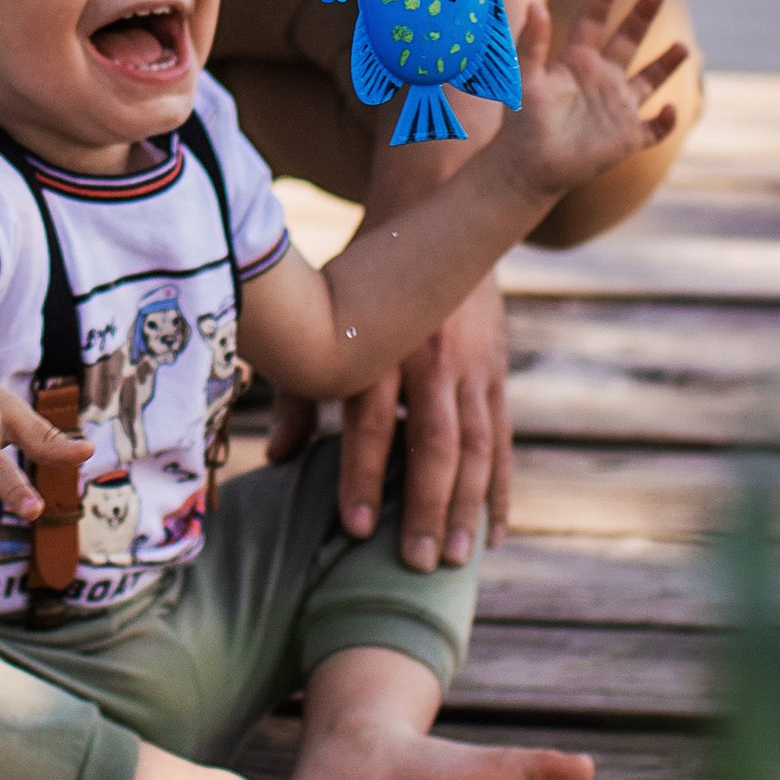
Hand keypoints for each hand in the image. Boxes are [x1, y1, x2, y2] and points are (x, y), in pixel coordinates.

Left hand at [267, 275, 511, 571]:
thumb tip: (275, 459)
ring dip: (470, 508)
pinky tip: (494, 533)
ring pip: (478, 447)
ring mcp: (470, 366)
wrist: (433, 214)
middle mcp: (428, 358)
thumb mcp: (325, 323)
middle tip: (420, 565)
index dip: (363, 476)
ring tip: (460, 560)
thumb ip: (301, 392)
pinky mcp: (495, 372)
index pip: (371, 422)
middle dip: (429, 508)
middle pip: (434, 444)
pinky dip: (500, 489)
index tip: (357, 529)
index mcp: (380, 347)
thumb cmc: (362, 282)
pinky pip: (503, 439)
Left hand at [506, 0, 687, 201]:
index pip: (594, 21)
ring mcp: (618, 107)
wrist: (528, 168)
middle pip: (628, 40)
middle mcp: (602, 79)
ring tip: (682, 47)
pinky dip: (666, 120)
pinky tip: (668, 109)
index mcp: (578, 61)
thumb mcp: (524, 79)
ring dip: (666, 64)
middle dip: (642, 15)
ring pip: (650, 80)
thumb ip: (531, 44)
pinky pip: (655, 127)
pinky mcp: (627, 137)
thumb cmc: (522, 123)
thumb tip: (536, 5)